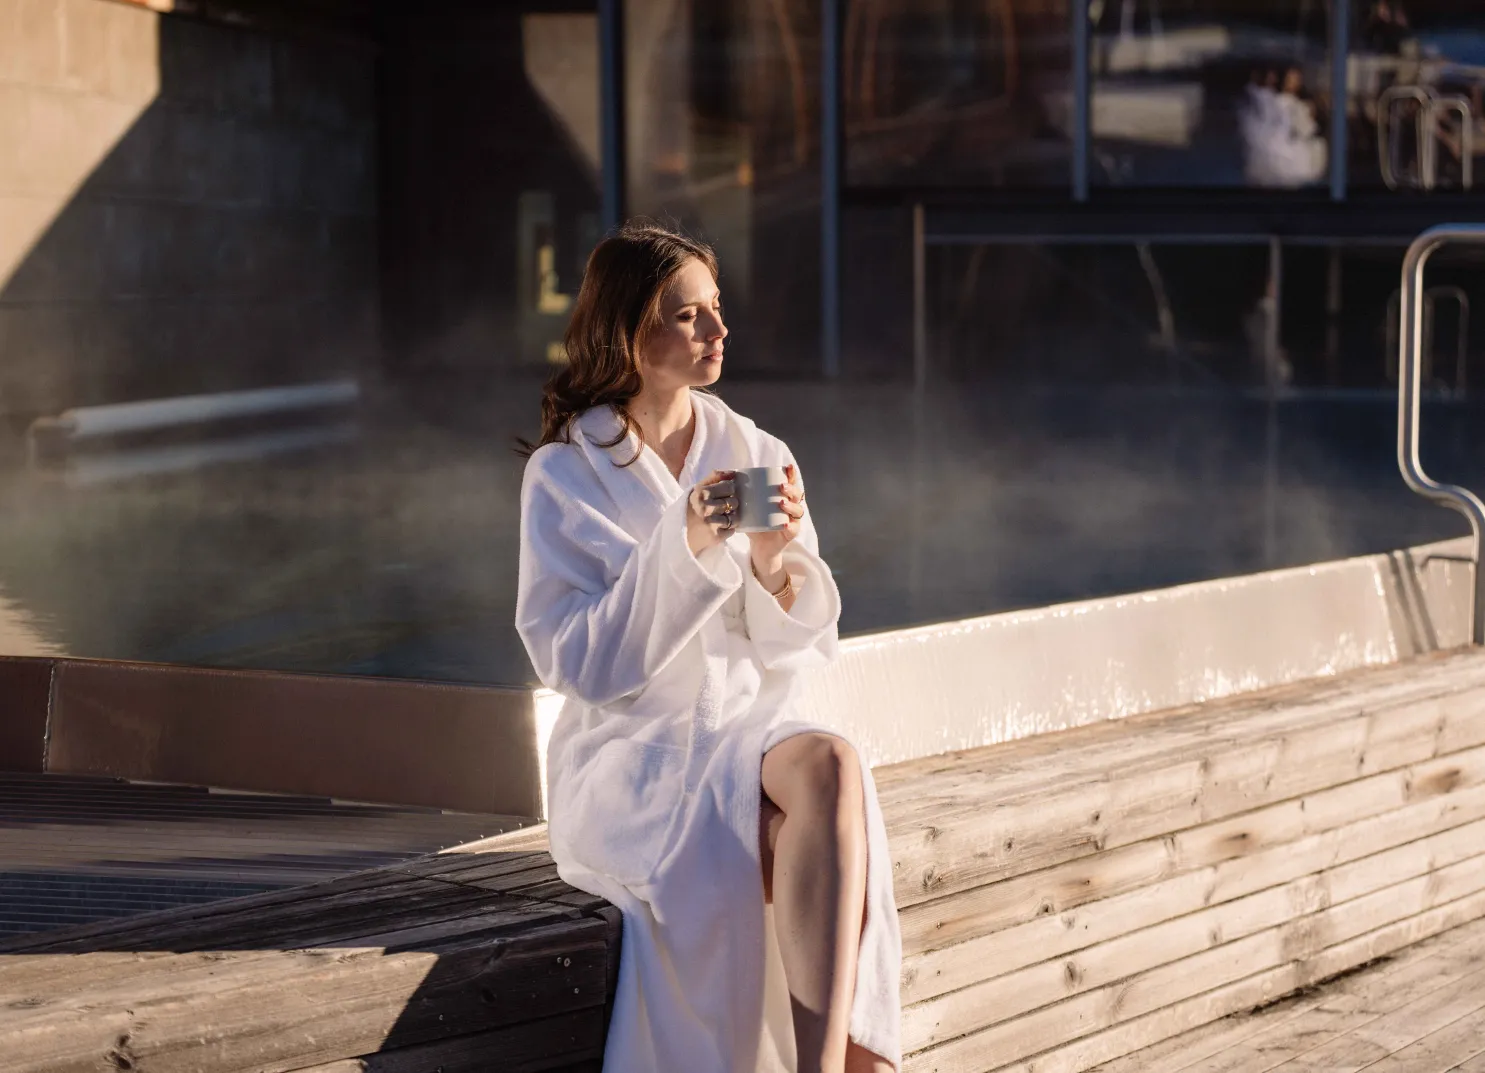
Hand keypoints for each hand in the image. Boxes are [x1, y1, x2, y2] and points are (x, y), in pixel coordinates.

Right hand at [686, 470, 738, 556]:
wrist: (679, 535)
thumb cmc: (690, 509)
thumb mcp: (697, 490)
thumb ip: (714, 477)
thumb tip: (733, 473)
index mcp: (701, 493)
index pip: (729, 487)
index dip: (728, 491)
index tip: (722, 495)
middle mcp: (705, 507)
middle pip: (734, 502)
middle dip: (730, 505)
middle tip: (720, 509)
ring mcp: (711, 522)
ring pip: (735, 517)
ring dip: (730, 519)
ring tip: (719, 519)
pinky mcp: (715, 536)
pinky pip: (732, 530)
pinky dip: (727, 530)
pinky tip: (717, 529)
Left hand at [747, 463, 804, 587]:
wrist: (759, 547)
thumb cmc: (755, 522)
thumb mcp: (749, 507)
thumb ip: (743, 494)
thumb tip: (729, 477)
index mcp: (784, 497)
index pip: (790, 483)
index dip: (791, 474)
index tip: (787, 466)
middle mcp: (792, 507)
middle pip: (797, 494)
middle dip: (791, 488)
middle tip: (780, 486)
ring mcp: (793, 520)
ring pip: (798, 510)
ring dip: (791, 505)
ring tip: (781, 503)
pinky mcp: (790, 534)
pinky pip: (794, 529)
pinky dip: (790, 526)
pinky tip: (785, 523)